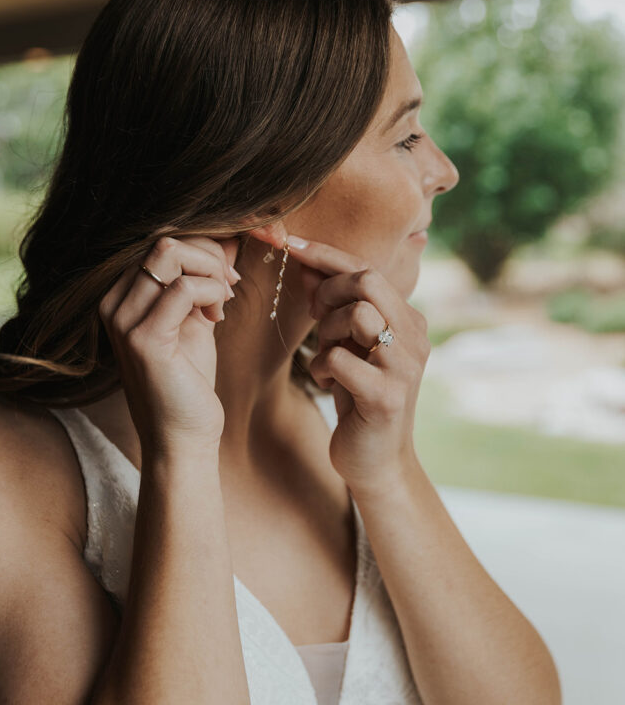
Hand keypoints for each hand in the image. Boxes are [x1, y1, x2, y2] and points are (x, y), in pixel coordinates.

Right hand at [98, 235, 240, 458]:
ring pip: (170, 253)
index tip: (227, 276)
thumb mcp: (198, 317)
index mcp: (120, 295)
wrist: (183, 437)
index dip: (202, 247)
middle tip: (230, 285)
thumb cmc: (190, 380)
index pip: (160, 241)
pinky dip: (212, 293)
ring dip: (212, 271)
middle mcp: (113, 302)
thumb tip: (227, 234)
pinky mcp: (143, 339)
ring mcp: (123, 320)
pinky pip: (184, 288)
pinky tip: (218, 317)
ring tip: (224, 301)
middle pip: (164, 240)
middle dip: (209, 255)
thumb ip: (205, 277)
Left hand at [288, 237, 430, 496]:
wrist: (376, 461)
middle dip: (328, 291)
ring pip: (357, 314)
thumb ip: (331, 305)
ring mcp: (405, 366)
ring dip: (327, 332)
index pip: (368, 269)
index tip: (290, 244)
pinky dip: (323, 367)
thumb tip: (305, 263)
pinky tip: (326, 382)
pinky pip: (341, 359)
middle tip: (316, 318)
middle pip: (367, 280)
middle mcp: (414, 337)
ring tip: (326, 356)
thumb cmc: (357, 398)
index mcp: (407, 320)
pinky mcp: (387, 396)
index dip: (326, 254)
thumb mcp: (343, 345)